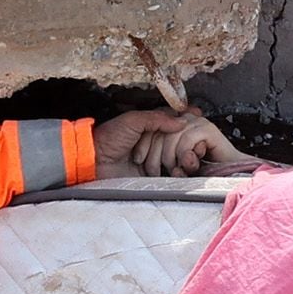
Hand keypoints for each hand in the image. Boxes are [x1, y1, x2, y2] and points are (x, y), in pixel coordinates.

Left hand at [92, 108, 251, 179]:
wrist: (94, 162)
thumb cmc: (109, 138)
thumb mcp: (132, 121)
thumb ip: (156, 118)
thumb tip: (180, 121)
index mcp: (148, 125)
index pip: (173, 120)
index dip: (185, 120)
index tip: (198, 119)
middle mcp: (153, 141)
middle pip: (179, 139)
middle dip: (188, 140)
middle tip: (197, 142)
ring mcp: (153, 158)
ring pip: (176, 156)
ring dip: (183, 156)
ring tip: (190, 156)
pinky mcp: (151, 175)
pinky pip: (168, 173)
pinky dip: (176, 171)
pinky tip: (182, 168)